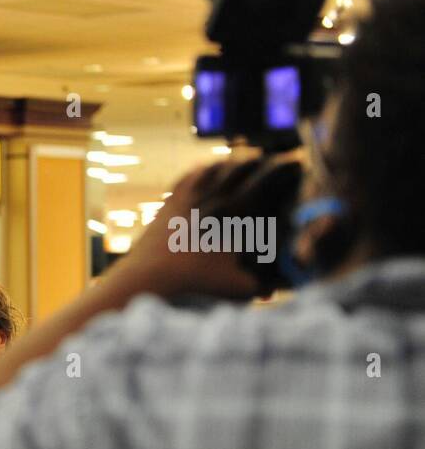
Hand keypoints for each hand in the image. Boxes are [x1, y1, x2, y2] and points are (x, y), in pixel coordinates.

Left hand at [112, 156, 301, 301]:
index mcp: (235, 211)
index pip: (267, 178)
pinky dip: (201, 171)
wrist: (150, 277)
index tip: (298, 164)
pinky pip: (188, 177)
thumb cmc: (197, 284)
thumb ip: (266, 284)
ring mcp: (188, 197)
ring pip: (214, 168)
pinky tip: (207, 169)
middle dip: (260, 162)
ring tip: (244, 163)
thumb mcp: (239, 287)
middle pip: (241, 166)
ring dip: (231, 163)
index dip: (285, 168)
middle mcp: (212, 196)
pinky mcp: (169, 203)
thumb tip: (288, 284)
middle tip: (273, 161)